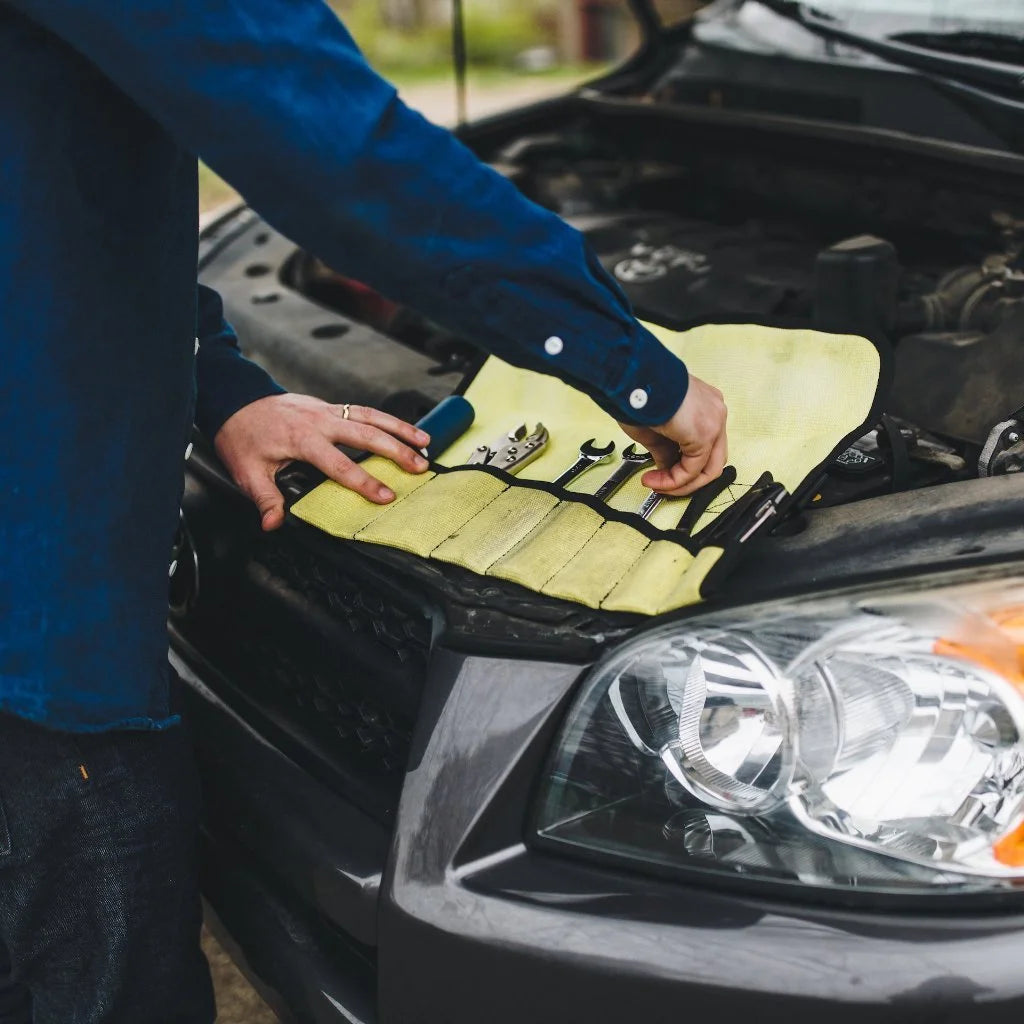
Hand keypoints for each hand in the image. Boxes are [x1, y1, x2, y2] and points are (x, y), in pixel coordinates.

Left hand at [213, 394, 429, 530]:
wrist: (234, 400)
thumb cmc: (242, 436)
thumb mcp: (247, 471)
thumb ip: (265, 498)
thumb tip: (272, 524)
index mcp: (302, 439)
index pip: (339, 464)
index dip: (364, 481)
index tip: (386, 496)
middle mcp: (319, 421)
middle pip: (366, 434)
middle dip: (396, 451)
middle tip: (419, 467)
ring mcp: (326, 410)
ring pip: (371, 416)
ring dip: (400, 428)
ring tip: (425, 442)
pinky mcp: (329, 406)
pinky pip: (363, 410)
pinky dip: (386, 419)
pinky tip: (403, 430)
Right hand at [619, 375, 727, 496]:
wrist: (635, 379)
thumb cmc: (638, 393)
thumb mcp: (654, 428)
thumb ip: (665, 450)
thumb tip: (666, 468)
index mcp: (704, 405)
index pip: (703, 446)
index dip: (680, 466)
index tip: (658, 473)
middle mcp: (715, 412)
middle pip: (712, 460)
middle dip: (684, 479)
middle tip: (660, 485)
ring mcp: (714, 422)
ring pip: (709, 468)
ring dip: (680, 484)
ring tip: (656, 485)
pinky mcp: (706, 433)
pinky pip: (694, 469)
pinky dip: (675, 480)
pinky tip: (656, 480)